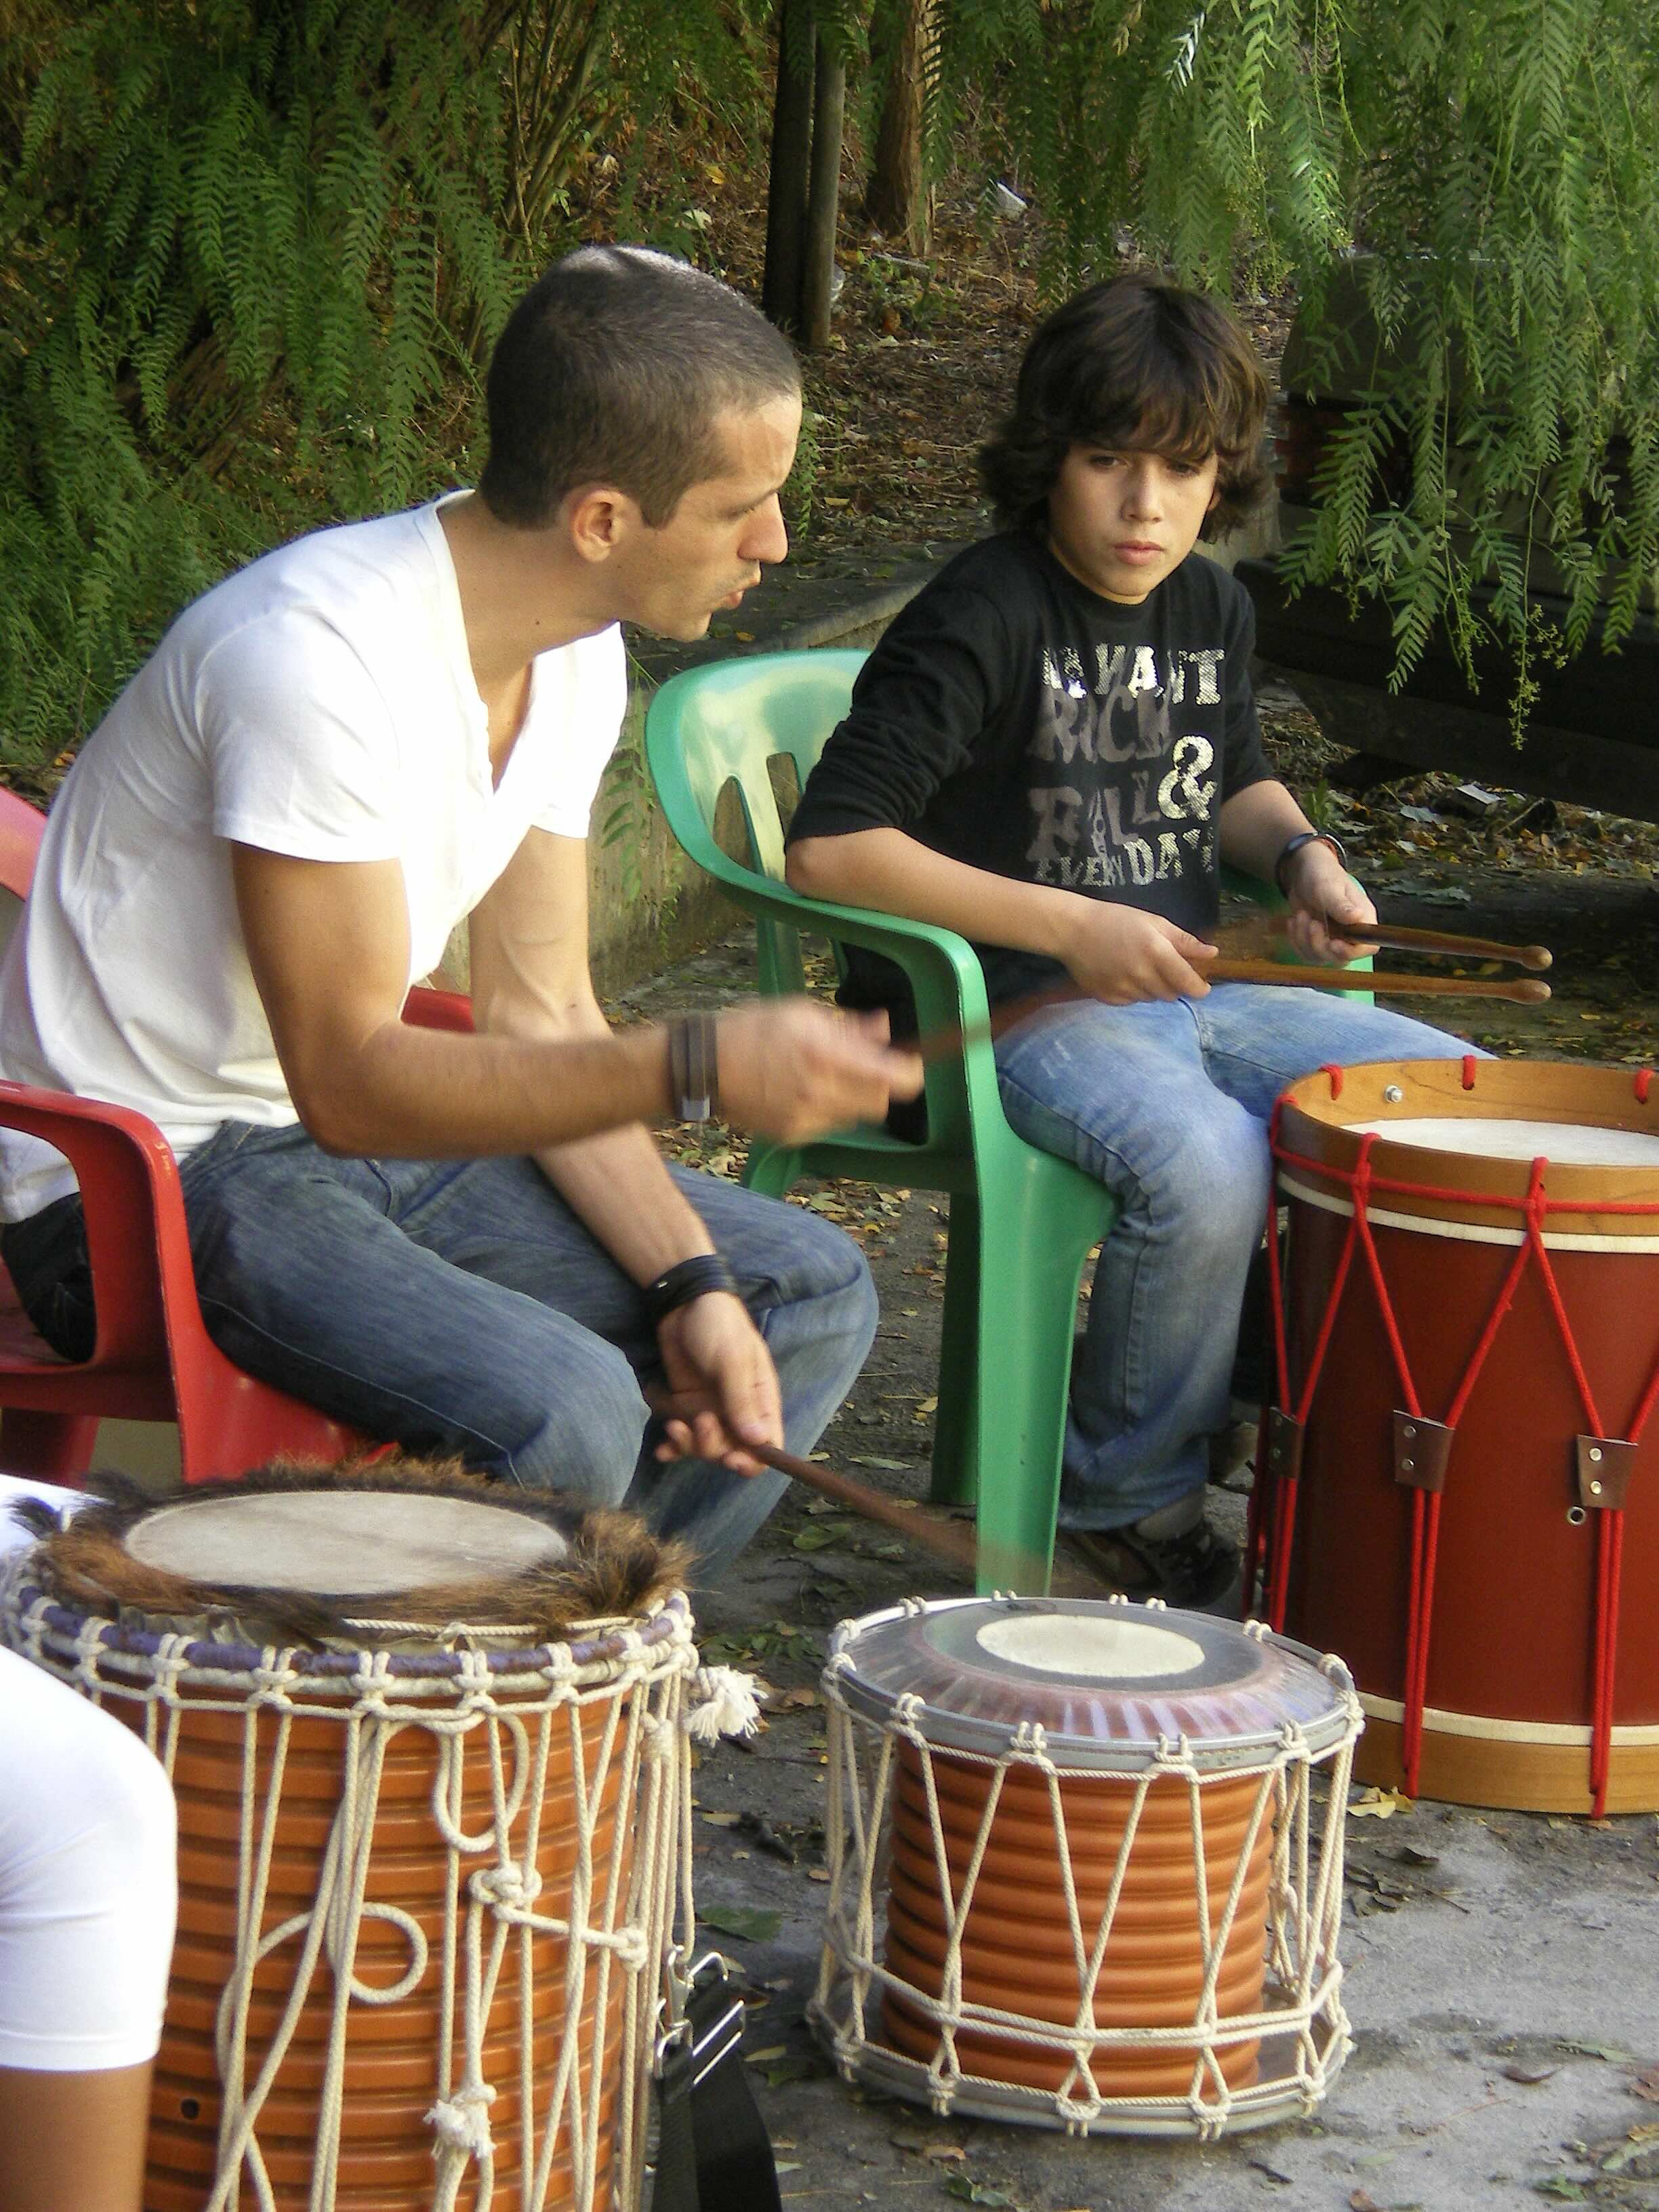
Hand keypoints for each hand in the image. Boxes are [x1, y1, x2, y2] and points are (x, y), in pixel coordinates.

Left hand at [647, 1292, 781, 1473]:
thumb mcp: (732, 1360)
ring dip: (690, 1445)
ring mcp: (711, 1410)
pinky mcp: (686, 1407)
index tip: (732, 1460)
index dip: (753, 1460)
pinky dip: (673, 1447)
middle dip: (714, 1448)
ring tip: (674, 1425)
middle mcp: (738, 1411)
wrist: (683, 1303)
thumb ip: (742, 1400)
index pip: (767, 1444)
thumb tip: (759, 1441)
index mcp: (761, 1399)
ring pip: (705, 1448)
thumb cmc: (718, 1325)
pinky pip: (683, 1437)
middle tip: (700, 1423)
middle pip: (733, 1452)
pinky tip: (662, 1450)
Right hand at [714, 999, 922, 1142]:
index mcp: (826, 1056)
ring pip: (854, 1116)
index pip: (894, 1079)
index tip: (913, 1064)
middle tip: (863, 1066)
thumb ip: (850, 1026)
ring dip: (852, 1097)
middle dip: (879, 1085)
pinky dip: (825, 1109)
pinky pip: (827, 1126)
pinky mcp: (792, 1135)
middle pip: (879, 1102)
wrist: (703, 1067)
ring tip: (822, 1074)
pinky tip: (800, 1091)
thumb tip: (885, 1028)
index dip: (912, 1073)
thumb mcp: (802, 1014)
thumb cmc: (753, 1029)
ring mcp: (806, 1120)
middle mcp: (820, 1093)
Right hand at [1065, 901, 1218, 1002]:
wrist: (1073, 930)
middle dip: (1174, 984)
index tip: (1203, 987)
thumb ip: (1184, 941)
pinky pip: (1132, 1001)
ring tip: (1139, 967)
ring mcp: (1124, 989)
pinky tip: (1123, 973)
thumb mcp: (1154, 922)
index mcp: (1157, 953)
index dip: (1199, 989)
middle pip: (1171, 994)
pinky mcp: (1109, 998)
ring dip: (1154, 987)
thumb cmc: (1116, 919)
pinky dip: (1134, 991)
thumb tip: (1213, 954)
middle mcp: (1142, 975)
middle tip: (1164, 968)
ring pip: (1152, 999)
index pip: (1188, 983)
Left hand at [1282, 844, 1376, 963]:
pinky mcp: (1317, 940)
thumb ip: (1341, 905)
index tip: (1332, 943)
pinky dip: (1296, 940)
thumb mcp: (1328, 887)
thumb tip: (1358, 916)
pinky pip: (1306, 953)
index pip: (1367, 947)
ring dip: (1304, 940)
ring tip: (1300, 915)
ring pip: (1321, 957)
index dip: (1351, 952)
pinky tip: (1293, 920)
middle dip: (1320, 945)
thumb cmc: (1321, 874)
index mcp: (1363, 919)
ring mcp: (1333, 937)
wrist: (1302, 872)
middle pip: (1341, 958)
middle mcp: (1351, 932)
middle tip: (1310, 922)